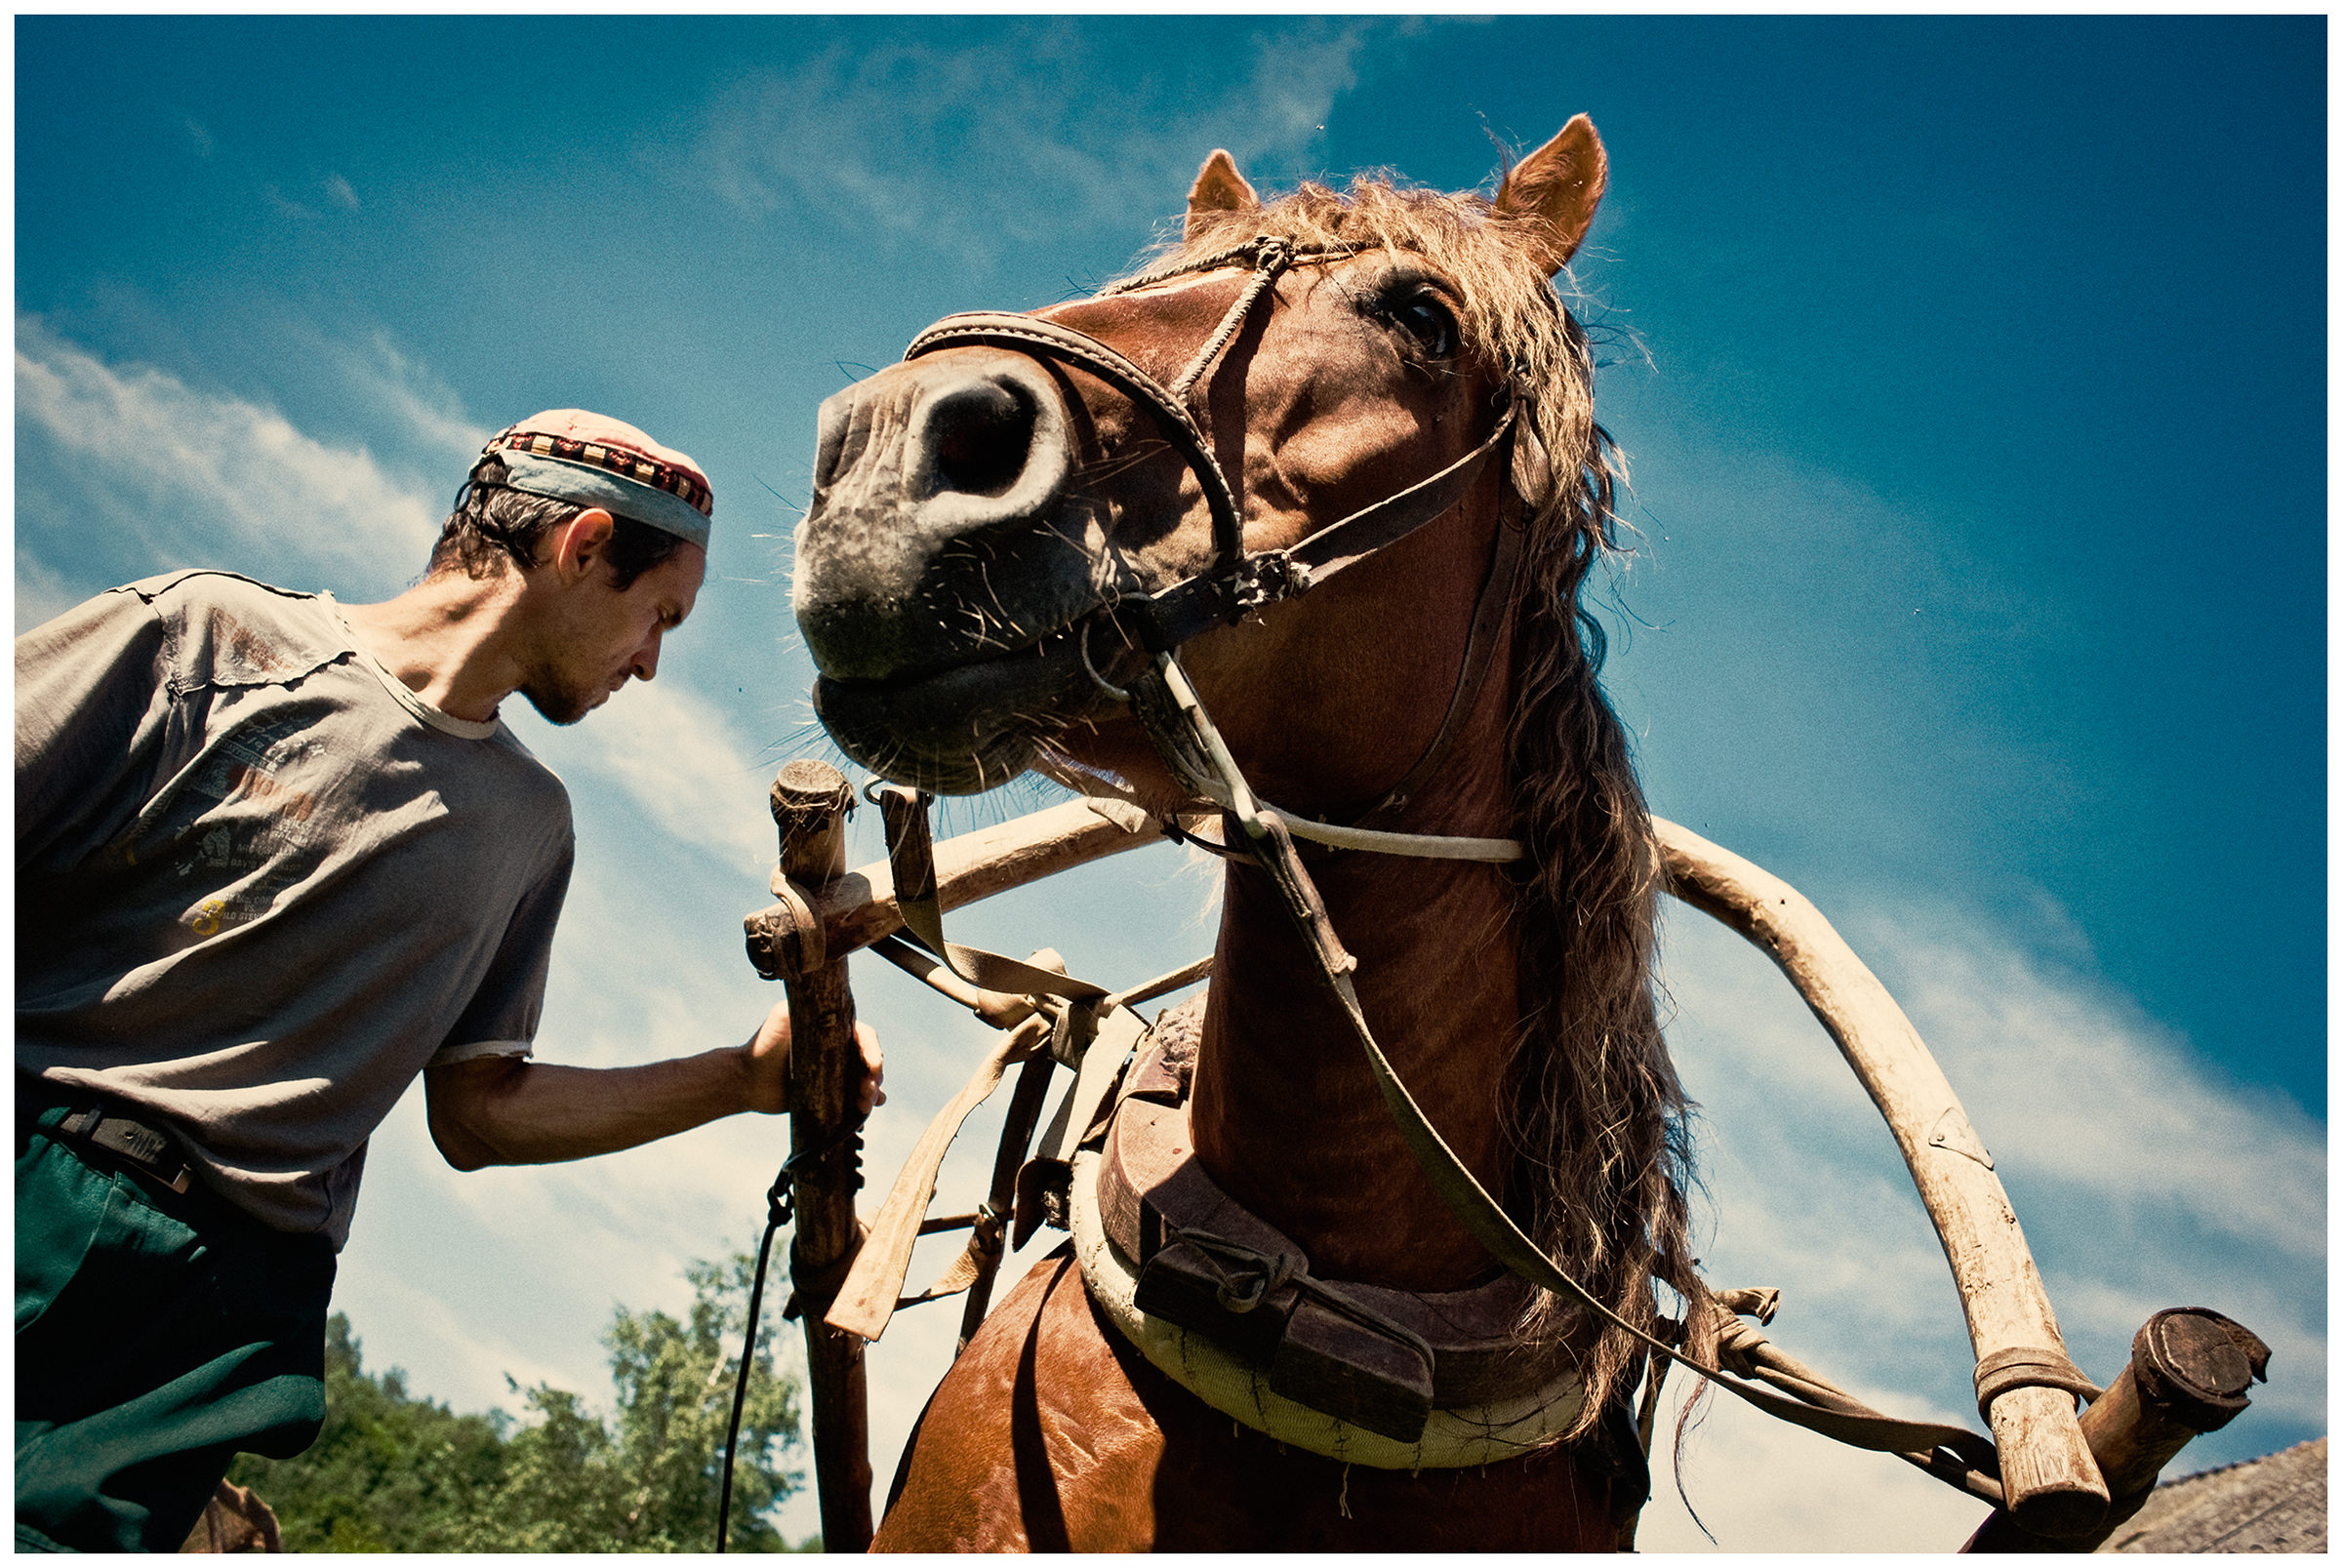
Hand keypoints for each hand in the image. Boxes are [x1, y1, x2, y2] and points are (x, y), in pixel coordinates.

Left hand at [744, 1001, 884, 1116]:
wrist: (747, 1080)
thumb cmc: (764, 1045)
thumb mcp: (783, 1016)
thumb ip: (805, 1005)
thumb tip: (831, 1004)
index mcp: (834, 1031)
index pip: (864, 1036)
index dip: (873, 1050)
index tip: (872, 1066)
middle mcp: (839, 1050)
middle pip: (869, 1061)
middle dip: (875, 1076)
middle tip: (867, 1091)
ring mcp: (837, 1074)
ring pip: (866, 1081)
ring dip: (873, 1093)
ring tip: (864, 1105)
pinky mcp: (831, 1096)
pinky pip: (854, 1100)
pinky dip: (865, 1106)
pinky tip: (865, 1114)